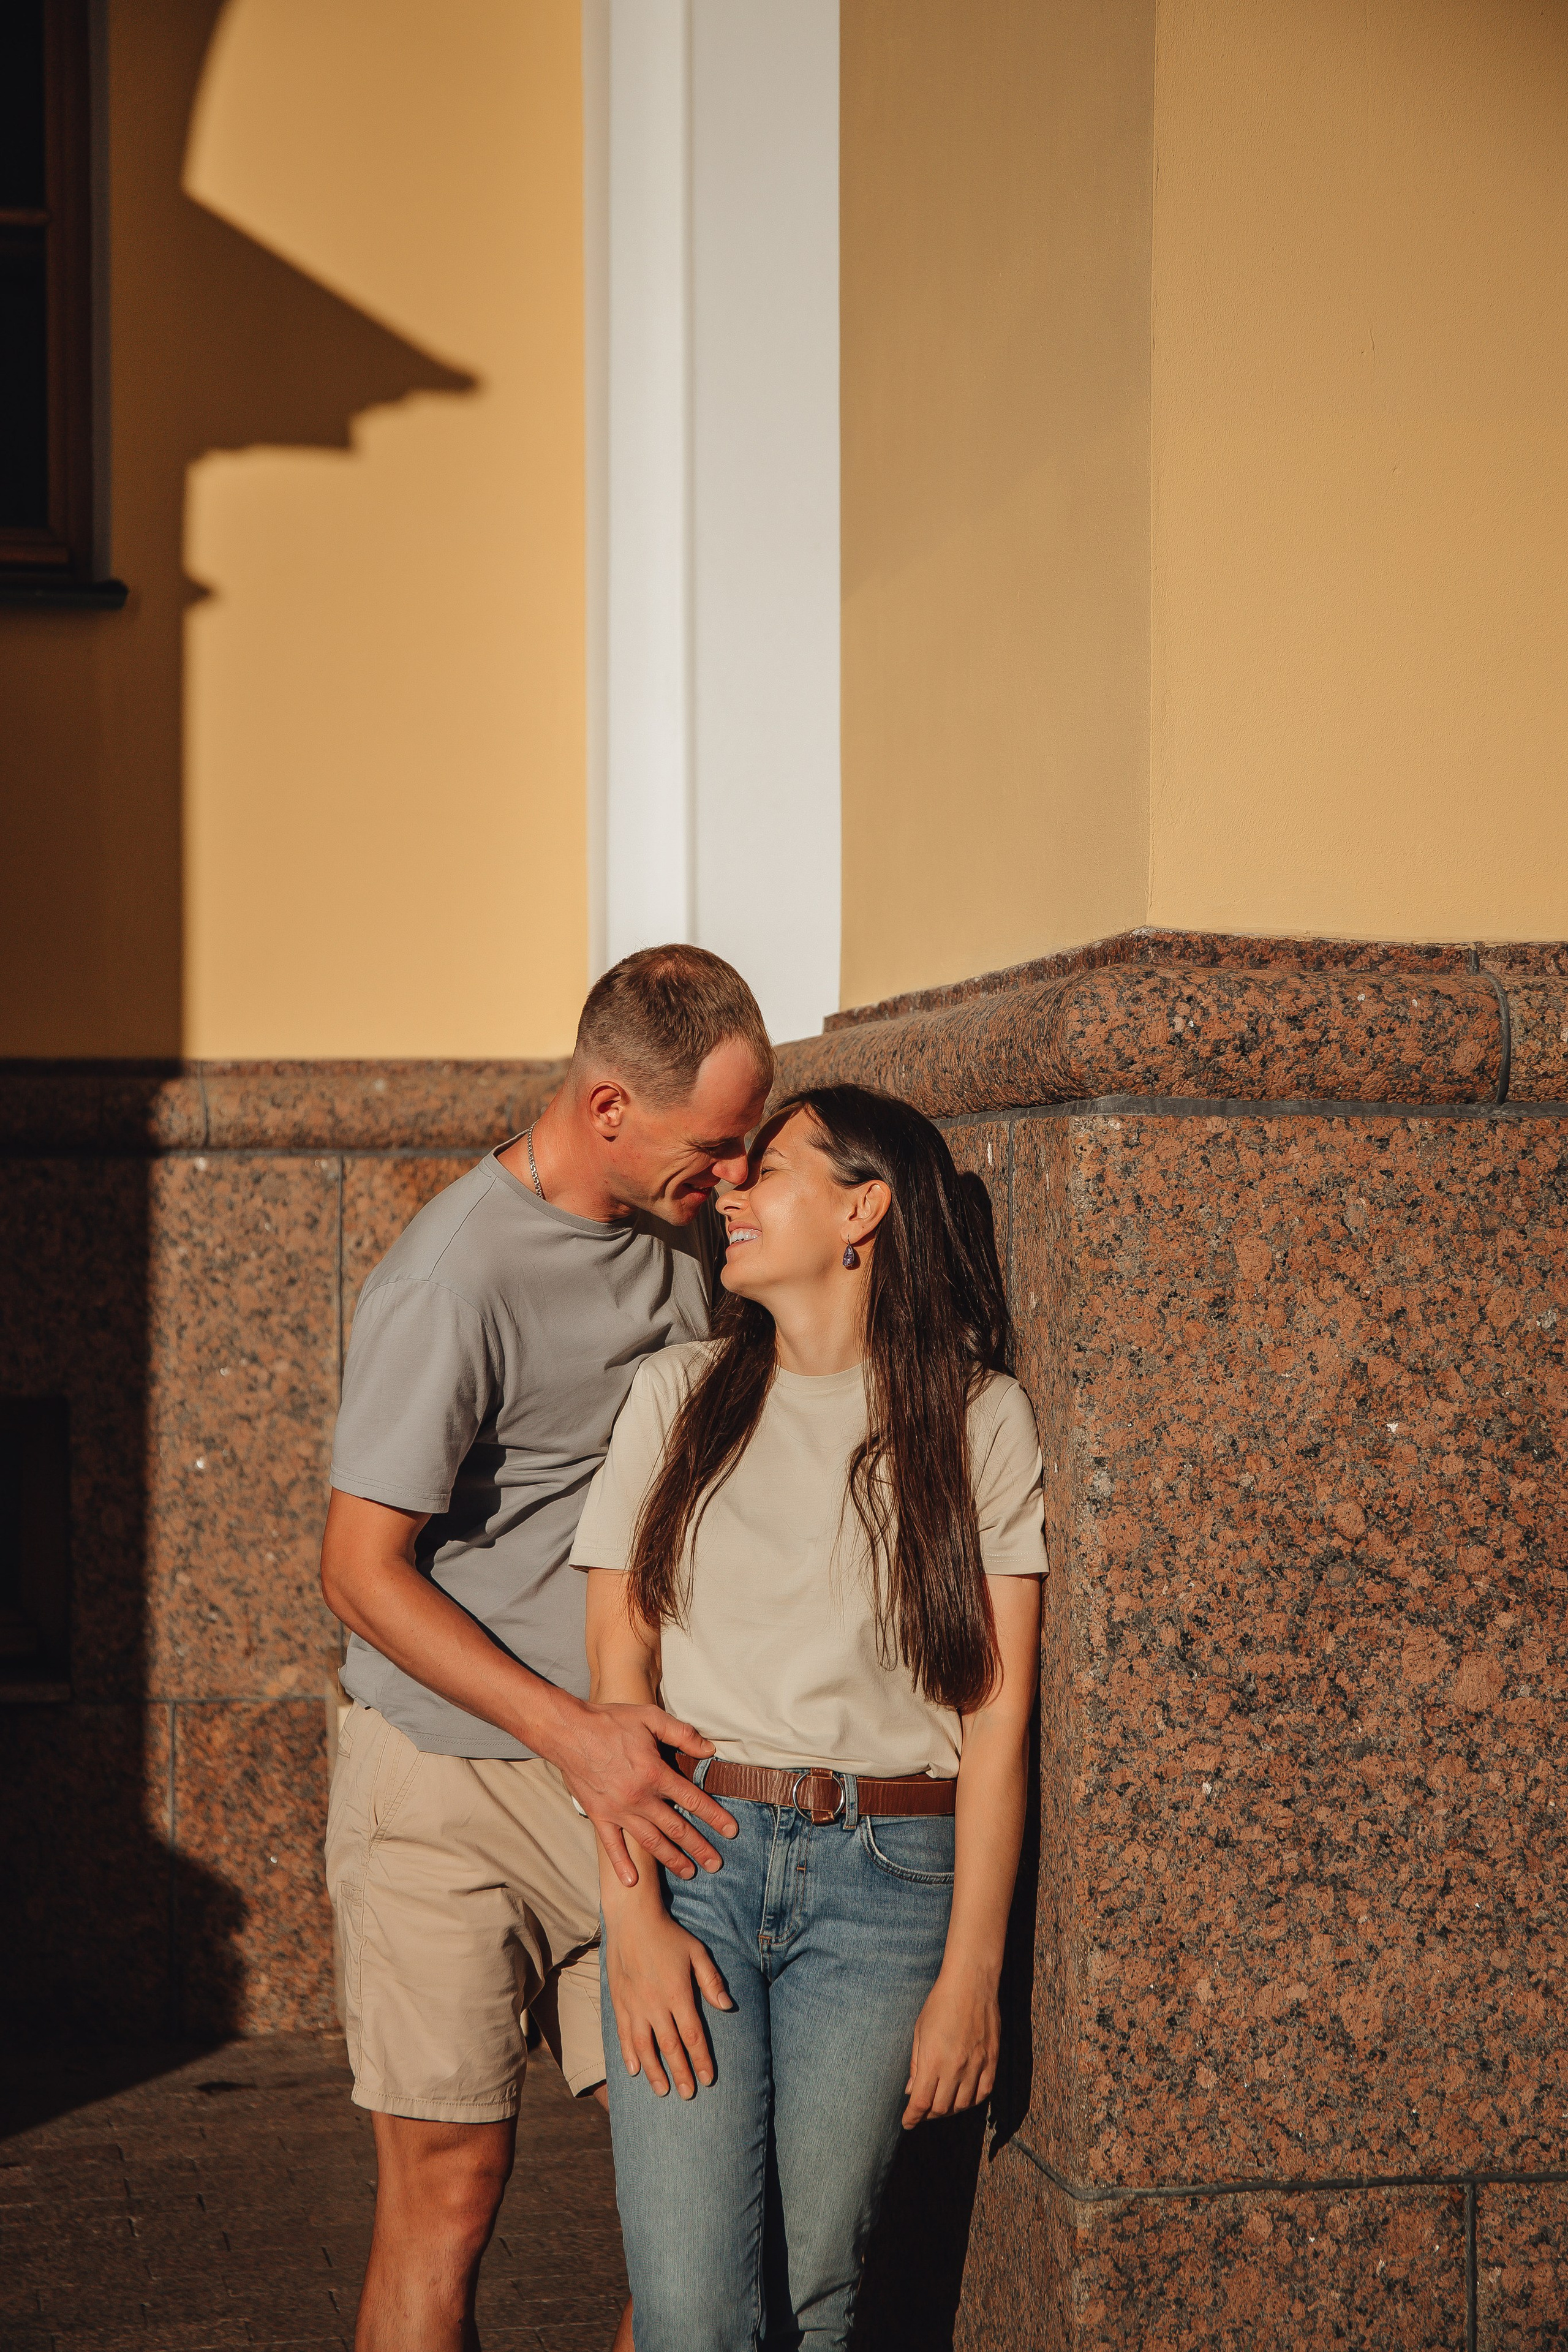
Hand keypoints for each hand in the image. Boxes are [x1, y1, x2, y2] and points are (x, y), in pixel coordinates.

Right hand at [555, 1700, 736, 1885]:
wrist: (569, 1732)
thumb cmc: (611, 1721)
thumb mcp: (651, 1718)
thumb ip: (682, 1734)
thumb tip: (710, 1749)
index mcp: (655, 1774)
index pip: (693, 1800)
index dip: (715, 1816)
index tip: (731, 1831)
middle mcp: (640, 1798)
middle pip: (676, 1828)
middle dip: (699, 1847)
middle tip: (716, 1864)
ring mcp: (618, 1810)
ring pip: (651, 1841)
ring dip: (672, 1858)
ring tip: (689, 1872)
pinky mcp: (599, 1816)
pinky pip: (612, 1845)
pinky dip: (622, 1865)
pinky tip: (632, 1881)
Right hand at [606, 1906, 732, 2098]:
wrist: (632, 1920)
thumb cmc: (669, 1935)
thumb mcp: (697, 1952)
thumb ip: (711, 1981)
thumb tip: (728, 2006)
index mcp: (678, 1994)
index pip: (692, 2035)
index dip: (701, 2059)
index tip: (708, 2079)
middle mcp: (655, 2004)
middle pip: (670, 2047)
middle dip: (680, 2073)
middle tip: (688, 2094)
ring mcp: (634, 2005)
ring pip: (644, 2047)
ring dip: (654, 2071)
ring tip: (663, 2090)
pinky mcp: (619, 2002)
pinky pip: (623, 2034)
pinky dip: (628, 2054)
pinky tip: (634, 2070)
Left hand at [902, 1963, 998, 2128]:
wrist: (971, 1983)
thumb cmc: (940, 2003)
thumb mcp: (919, 2032)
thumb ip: (916, 2064)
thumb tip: (911, 2091)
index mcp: (933, 2061)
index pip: (921, 2103)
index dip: (912, 2117)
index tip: (907, 2123)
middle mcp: (956, 2068)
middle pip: (941, 2108)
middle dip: (928, 2114)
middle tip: (922, 2112)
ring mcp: (977, 2065)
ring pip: (963, 2105)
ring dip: (949, 2110)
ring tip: (941, 2105)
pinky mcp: (992, 2061)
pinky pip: (983, 2093)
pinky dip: (971, 2100)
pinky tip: (963, 2097)